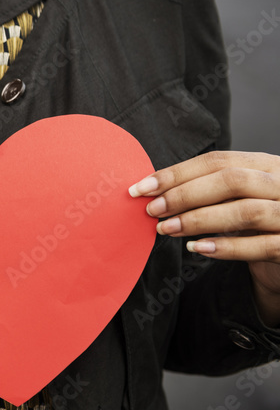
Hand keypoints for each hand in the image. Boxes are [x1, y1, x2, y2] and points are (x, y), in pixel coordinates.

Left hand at [129, 150, 279, 326]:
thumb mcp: (240, 198)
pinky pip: (261, 246)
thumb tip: (155, 191)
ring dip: (199, 220)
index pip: (217, 161)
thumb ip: (209, 190)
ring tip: (167, 229)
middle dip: (184, 194)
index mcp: (267, 165)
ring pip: (245, 211)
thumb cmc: (261, 223)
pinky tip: (198, 248)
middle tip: (152, 209)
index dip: (177, 173)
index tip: (142, 187)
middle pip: (231, 181)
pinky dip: (226, 247)